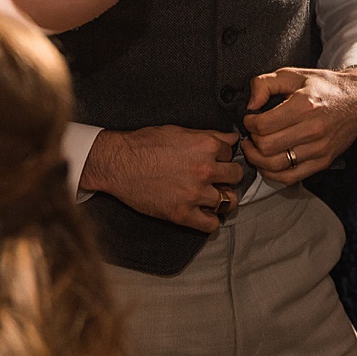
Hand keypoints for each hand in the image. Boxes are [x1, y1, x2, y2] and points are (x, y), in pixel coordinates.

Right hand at [81, 125, 243, 233]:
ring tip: (215, 196)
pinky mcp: (182, 214)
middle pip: (236, 176)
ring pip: (230, 201)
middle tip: (220, 178)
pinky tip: (204, 213)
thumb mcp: (179, 131)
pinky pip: (212, 224)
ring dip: (224, 198)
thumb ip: (207, 135)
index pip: (231, 152)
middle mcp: (205, 170)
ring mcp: (195, 194)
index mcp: (206, 146)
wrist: (119, 163)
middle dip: (229, 176)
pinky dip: (211, 220)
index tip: (217, 160)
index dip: (223, 156)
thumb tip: (230, 139)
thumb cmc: (145, 144)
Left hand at [241, 66, 356, 184]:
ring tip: (255, 148)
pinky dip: (273, 174)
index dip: (249, 123)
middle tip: (251, 133)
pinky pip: (290, 177)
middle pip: (267, 147)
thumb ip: (265, 83)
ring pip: (275, 165)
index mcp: (305, 105)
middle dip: (251, 141)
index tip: (250, 119)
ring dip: (257, 159)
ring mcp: (319, 148)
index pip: (264, 125)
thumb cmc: (326, 87)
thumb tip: (251, 104)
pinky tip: (267, 163)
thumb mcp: (293, 74)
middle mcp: (313, 129)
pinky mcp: (323, 161)